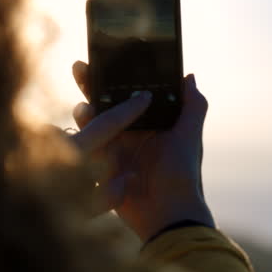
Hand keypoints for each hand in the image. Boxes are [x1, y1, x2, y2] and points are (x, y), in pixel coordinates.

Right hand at [71, 61, 213, 240]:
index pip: (127, 92)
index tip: (102, 58)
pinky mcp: (99, 167)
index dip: (114, 76)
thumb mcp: (189, 136)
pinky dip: (80, 137)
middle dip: (91, 84)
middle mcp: (129, 132)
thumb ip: (192, 106)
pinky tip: (78, 129)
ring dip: (84, 110)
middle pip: (105, 102)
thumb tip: (188, 76)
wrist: (168, 213)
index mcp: (148, 122)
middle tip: (80, 67)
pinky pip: (86, 147)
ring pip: (91, 122)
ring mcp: (113, 149)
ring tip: (84, 108)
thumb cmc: (182, 174)